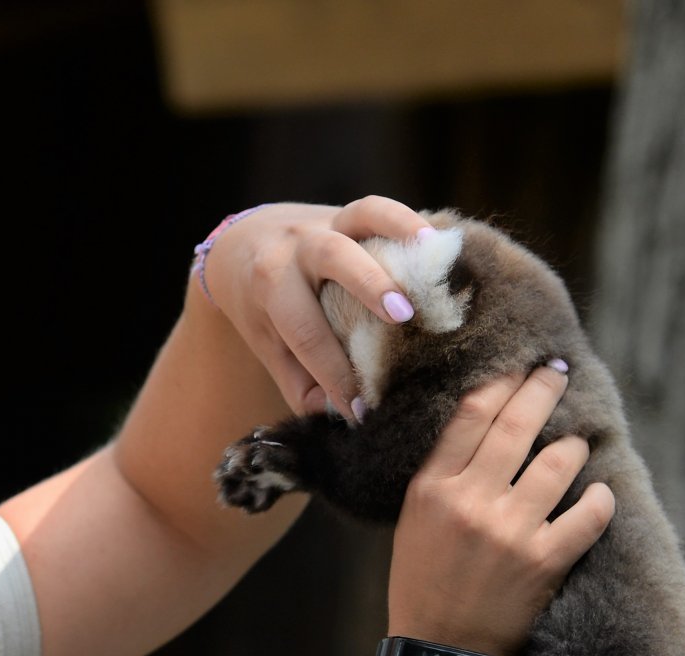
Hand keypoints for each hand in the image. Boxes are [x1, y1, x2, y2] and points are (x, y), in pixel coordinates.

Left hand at [196, 197, 430, 419]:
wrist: (244, 244)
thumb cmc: (260, 306)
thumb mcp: (268, 345)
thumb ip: (299, 382)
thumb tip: (339, 417)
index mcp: (271, 286)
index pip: (305, 332)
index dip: (335, 373)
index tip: (361, 409)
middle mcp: (298, 247)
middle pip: (331, 256)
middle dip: (367, 284)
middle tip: (402, 315)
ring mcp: (326, 222)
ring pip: (361, 213)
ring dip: (398, 230)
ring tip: (433, 254)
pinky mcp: (350, 212)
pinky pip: (382, 208)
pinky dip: (410, 219)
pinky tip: (440, 241)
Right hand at [387, 365, 614, 655]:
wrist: (439, 653)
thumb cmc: (424, 585)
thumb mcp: (415, 522)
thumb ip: (446, 474)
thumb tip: (488, 423)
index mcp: (431, 489)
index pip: (473, 413)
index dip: (503, 383)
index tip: (520, 370)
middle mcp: (470, 502)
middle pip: (517, 423)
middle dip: (543, 389)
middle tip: (557, 374)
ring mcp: (510, 531)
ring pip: (560, 460)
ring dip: (572, 448)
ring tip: (573, 448)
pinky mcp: (544, 561)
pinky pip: (590, 514)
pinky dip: (600, 501)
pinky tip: (599, 497)